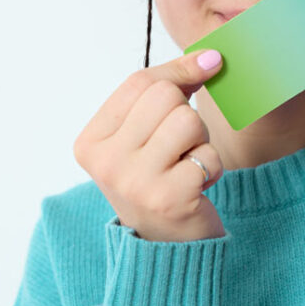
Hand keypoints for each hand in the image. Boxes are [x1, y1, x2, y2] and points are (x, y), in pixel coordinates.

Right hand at [73, 49, 225, 241]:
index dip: (178, 73)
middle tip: (179, 147)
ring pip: (188, 121)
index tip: (205, 70)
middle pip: (164, 96)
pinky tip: (196, 186)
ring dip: (200, 141)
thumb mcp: (146, 133)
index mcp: (91, 142)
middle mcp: (106, 162)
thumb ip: (168, 89)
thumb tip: (213, 56)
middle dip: (185, 114)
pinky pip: (207, 155)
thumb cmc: (159, 178)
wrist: (167, 249)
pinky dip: (212, 168)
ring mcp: (134, 183)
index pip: (139, 82)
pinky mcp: (168, 200)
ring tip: (186, 164)